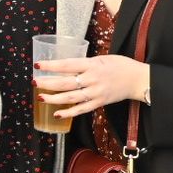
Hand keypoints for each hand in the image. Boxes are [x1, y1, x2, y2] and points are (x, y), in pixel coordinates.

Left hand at [34, 55, 149, 121]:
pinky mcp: (99, 103)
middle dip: (48, 83)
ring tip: (40, 97)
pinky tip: (56, 114)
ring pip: (71, 97)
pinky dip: (68, 113)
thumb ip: (84, 63)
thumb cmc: (120, 65)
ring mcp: (96, 93)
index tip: (38, 65)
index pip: (67, 64)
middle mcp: (93, 79)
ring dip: (54, 98)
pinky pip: (81, 109)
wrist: (138, 79)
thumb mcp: (101, 58)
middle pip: (66, 82)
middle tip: (34, 82)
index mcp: (92, 65)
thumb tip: (64, 67)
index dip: (51, 65)